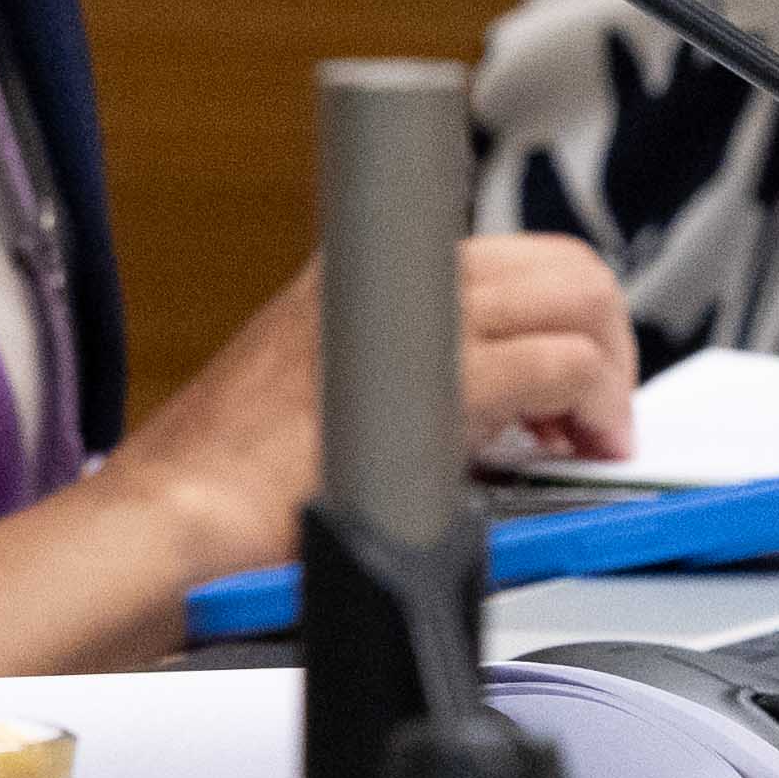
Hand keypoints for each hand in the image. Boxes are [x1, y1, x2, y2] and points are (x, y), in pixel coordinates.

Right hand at [86, 232, 635, 564]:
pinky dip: (594, 403)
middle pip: (558, 263)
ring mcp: (411, 315)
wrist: (171, 520)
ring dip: (607, 366)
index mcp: (357, 272)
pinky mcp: (433, 377)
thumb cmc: (220, 485)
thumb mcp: (315, 393)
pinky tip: (575, 453)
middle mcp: (386, 274)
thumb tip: (484, 412)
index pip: (508, 257)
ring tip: (588, 437)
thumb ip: (394, 381)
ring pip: (574, 293)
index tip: (557, 391)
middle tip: (594, 414)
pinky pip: (558, 363)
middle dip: (604, 336)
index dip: (555, 320)